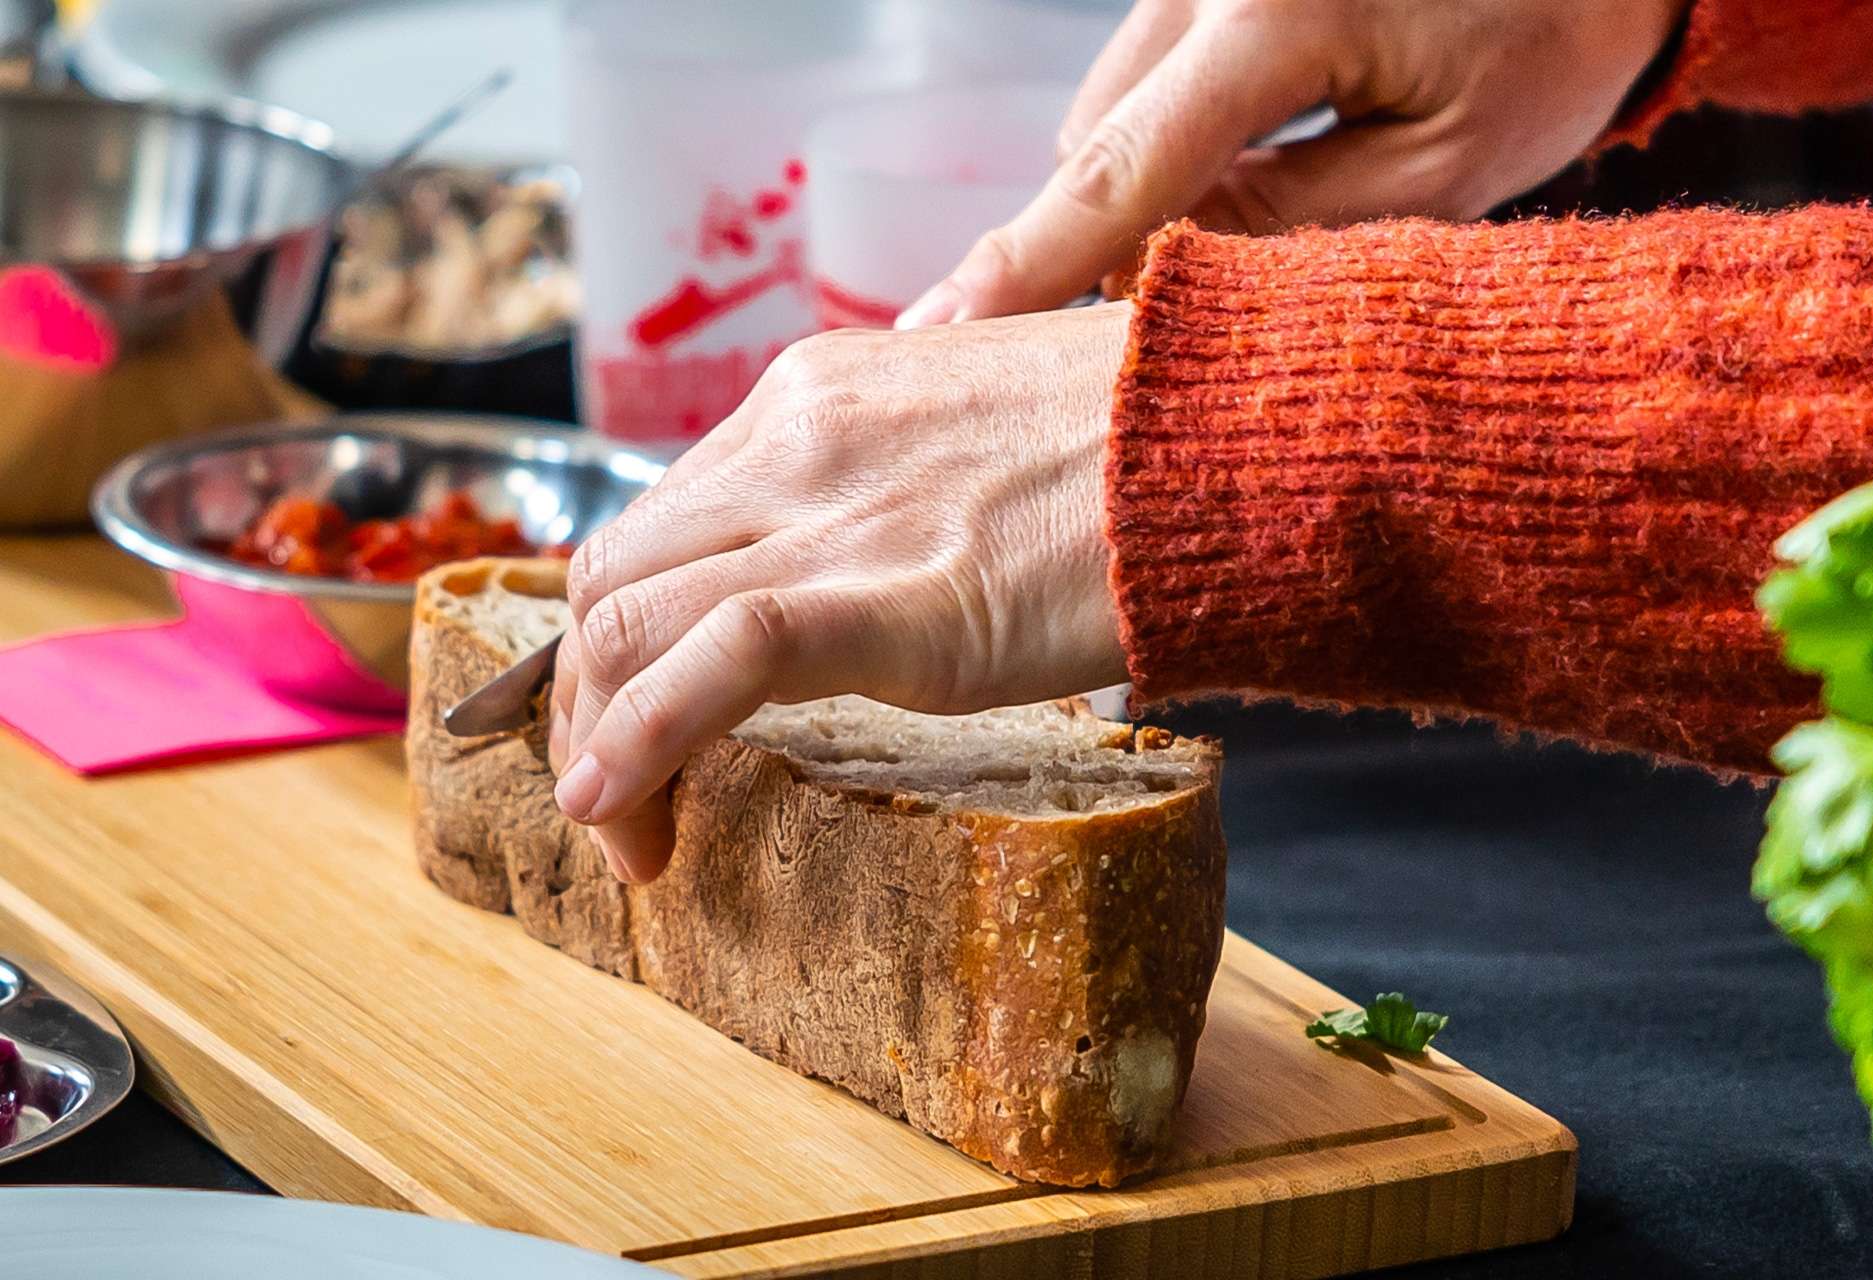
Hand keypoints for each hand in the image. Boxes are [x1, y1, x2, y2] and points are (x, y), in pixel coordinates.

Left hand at [550, 302, 1132, 882]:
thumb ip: (899, 485)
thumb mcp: (986, 435)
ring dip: (598, 738)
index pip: (663, 520)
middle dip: (589, 691)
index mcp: (817, 396)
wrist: (1243, 436)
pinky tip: (615, 810)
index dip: (627, 626)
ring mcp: (828, 513)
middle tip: (620, 784)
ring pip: (627, 621)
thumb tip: (880, 560)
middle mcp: (793, 439)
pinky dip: (637, 745)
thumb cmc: (1150, 443)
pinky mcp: (880, 597)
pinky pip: (710, 668)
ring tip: (627, 827)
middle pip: (615, 573)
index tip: (639, 704)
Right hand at [897, 0, 1686, 326]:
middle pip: (1097, 144)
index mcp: (1275, 12)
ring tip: (1278, 186)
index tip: (940, 338)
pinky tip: (1267, 135)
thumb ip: (1291, 231)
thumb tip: (1153, 278)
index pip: (1119, 170)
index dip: (1027, 267)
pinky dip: (1181, 127)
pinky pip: (1147, 70)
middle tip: (1210, 287)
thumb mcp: (1447, 165)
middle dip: (1128, 230)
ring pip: (1113, 109)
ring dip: (1158, 177)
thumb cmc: (1552, 30)